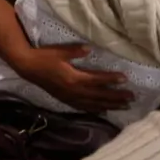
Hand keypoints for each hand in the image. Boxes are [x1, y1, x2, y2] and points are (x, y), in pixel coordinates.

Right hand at [17, 44, 133, 114]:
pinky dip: (94, 109)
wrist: (28, 67)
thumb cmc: (45, 57)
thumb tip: (90, 49)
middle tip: (132, 98)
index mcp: (74, 78)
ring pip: (93, 104)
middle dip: (116, 97)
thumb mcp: (60, 51)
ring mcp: (69, 97)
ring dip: (109, 105)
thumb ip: (76, 51)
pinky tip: (102, 111)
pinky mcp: (65, 99)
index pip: (97, 81)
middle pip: (99, 96)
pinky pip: (83, 107)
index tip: (125, 79)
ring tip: (123, 107)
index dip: (111, 80)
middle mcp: (74, 91)